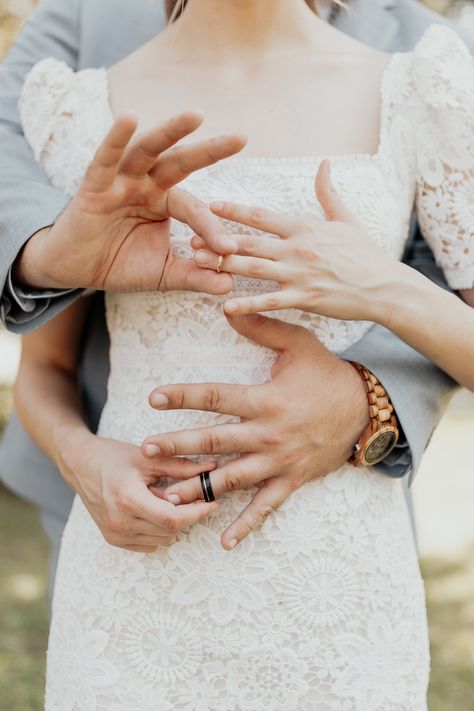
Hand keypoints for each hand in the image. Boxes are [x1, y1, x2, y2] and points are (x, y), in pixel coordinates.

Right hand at [15, 112, 245, 293]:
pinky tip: (129, 119)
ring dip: (170, 132)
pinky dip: (116, 139)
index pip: (195, 209)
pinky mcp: (93, 185)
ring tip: (195, 116)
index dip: (212, 228)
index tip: (229, 249)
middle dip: (210, 151)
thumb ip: (194, 276)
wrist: (77, 271)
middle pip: (180, 162)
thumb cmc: (120, 264)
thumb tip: (229, 284)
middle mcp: (146, 185)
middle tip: (242, 139)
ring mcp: (120, 181)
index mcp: (165, 202)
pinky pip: (105, 159)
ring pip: (147, 150)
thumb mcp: (163, 273)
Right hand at [58, 428, 217, 551]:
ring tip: (163, 498)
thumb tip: (212, 468)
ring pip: (163, 539)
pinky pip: (150, 543)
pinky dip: (159, 529)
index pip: (173, 518)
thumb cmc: (113, 457)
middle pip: (171, 530)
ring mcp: (115, 534)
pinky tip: (152, 508)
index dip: (197, 512)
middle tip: (189, 494)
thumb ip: (181, 465)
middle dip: (186, 514)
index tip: (212, 502)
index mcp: (128, 499)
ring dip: (172, 522)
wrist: (80, 465)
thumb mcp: (148, 458)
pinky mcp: (114, 540)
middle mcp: (120, 522)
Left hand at [141, 314, 368, 549]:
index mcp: (265, 400)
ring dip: (199, 489)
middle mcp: (268, 434)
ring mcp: (278, 461)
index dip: (182, 396)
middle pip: (214, 441)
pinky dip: (246, 525)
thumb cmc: (327, 374)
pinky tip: (223, 541)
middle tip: (146, 451)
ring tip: (168, 499)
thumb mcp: (298, 343)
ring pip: (232, 480)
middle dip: (177, 446)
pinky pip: (266, 507)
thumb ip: (262, 327)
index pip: (215, 396)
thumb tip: (227, 309)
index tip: (154, 397)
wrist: (365, 409)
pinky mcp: (291, 480)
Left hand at [191, 160, 397, 321]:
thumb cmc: (364, 253)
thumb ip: (327, 192)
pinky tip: (225, 307)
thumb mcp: (345, 218)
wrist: (384, 286)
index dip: (233, 210)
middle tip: (191, 239)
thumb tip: (324, 163)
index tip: (209, 205)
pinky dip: (247, 304)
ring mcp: (299, 274)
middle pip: (249, 242)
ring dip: (223, 266)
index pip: (261, 216)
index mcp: (304, 227)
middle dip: (218, 240)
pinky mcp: (304, 298)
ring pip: (253, 268)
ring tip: (198, 264)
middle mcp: (297, 248)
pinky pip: (270, 301)